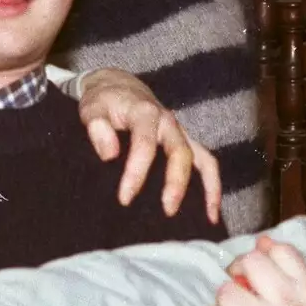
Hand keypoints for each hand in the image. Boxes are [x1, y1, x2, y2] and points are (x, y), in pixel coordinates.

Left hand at [77, 68, 221, 222]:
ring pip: (202, 158)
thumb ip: (97, 128)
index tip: (125, 198)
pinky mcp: (184, 141)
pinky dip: (213, 185)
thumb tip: (110, 154)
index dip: (136, 173)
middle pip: (180, 152)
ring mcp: (179, 132)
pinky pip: (206, 162)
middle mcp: (167, 122)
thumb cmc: (104, 102)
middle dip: (176, 183)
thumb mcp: (92, 108)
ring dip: (207, 187)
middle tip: (166, 210)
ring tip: (206, 218)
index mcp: (144, 113)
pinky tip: (211, 211)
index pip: (145, 144)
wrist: (118, 87)